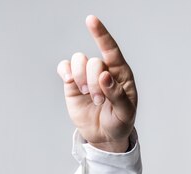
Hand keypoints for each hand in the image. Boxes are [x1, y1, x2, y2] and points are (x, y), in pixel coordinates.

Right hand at [57, 15, 136, 152]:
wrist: (105, 135)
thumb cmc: (120, 122)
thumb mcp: (125, 112)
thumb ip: (117, 94)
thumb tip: (105, 76)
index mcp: (121, 74)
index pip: (111, 50)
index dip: (101, 35)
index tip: (91, 20)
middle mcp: (104, 70)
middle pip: (94, 62)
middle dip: (94, 82)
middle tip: (100, 101)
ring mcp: (87, 76)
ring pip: (78, 61)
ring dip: (81, 78)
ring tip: (88, 95)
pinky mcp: (72, 83)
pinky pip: (65, 67)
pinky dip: (66, 72)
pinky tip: (71, 83)